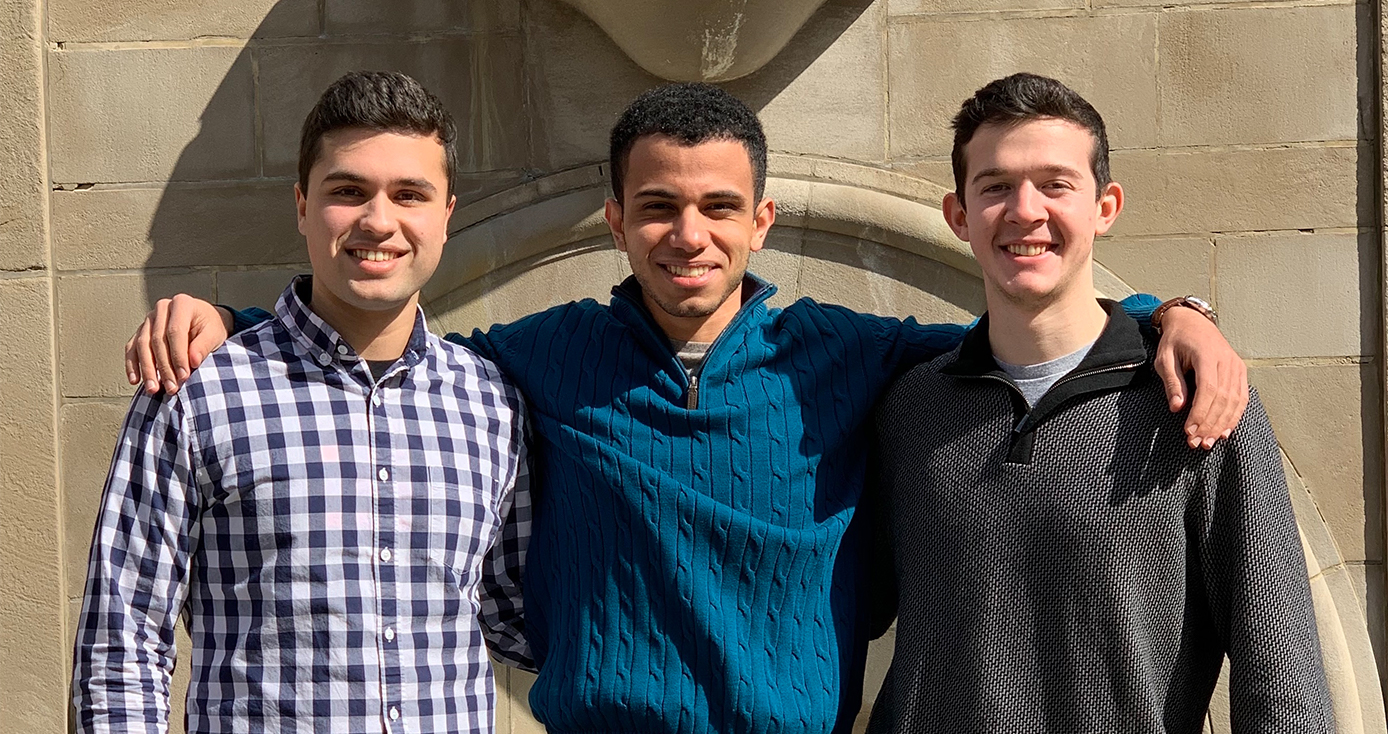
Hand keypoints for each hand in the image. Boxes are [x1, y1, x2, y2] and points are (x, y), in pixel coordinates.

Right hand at [124, 294, 231, 394]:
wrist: (204, 321)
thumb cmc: (210, 326)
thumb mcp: (214, 333)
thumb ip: (204, 345)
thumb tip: (193, 361)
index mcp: (181, 303)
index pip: (175, 332)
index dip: (178, 356)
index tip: (184, 376)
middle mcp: (162, 308)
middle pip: (157, 340)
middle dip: (163, 367)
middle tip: (171, 387)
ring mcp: (149, 319)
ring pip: (142, 345)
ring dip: (147, 369)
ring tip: (153, 388)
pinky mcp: (141, 331)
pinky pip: (132, 348)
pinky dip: (133, 365)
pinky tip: (136, 380)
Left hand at [1152, 306, 1248, 448]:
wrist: (1192, 321)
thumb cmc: (1176, 340)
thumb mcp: (1165, 358)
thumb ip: (1172, 382)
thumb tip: (1177, 408)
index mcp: (1208, 355)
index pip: (1208, 389)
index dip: (1200, 413)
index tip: (1189, 431)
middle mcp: (1227, 361)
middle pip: (1223, 399)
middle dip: (1209, 424)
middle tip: (1196, 443)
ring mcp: (1236, 366)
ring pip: (1234, 401)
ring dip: (1222, 425)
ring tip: (1208, 442)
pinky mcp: (1240, 371)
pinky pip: (1241, 397)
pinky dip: (1234, 416)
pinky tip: (1224, 431)